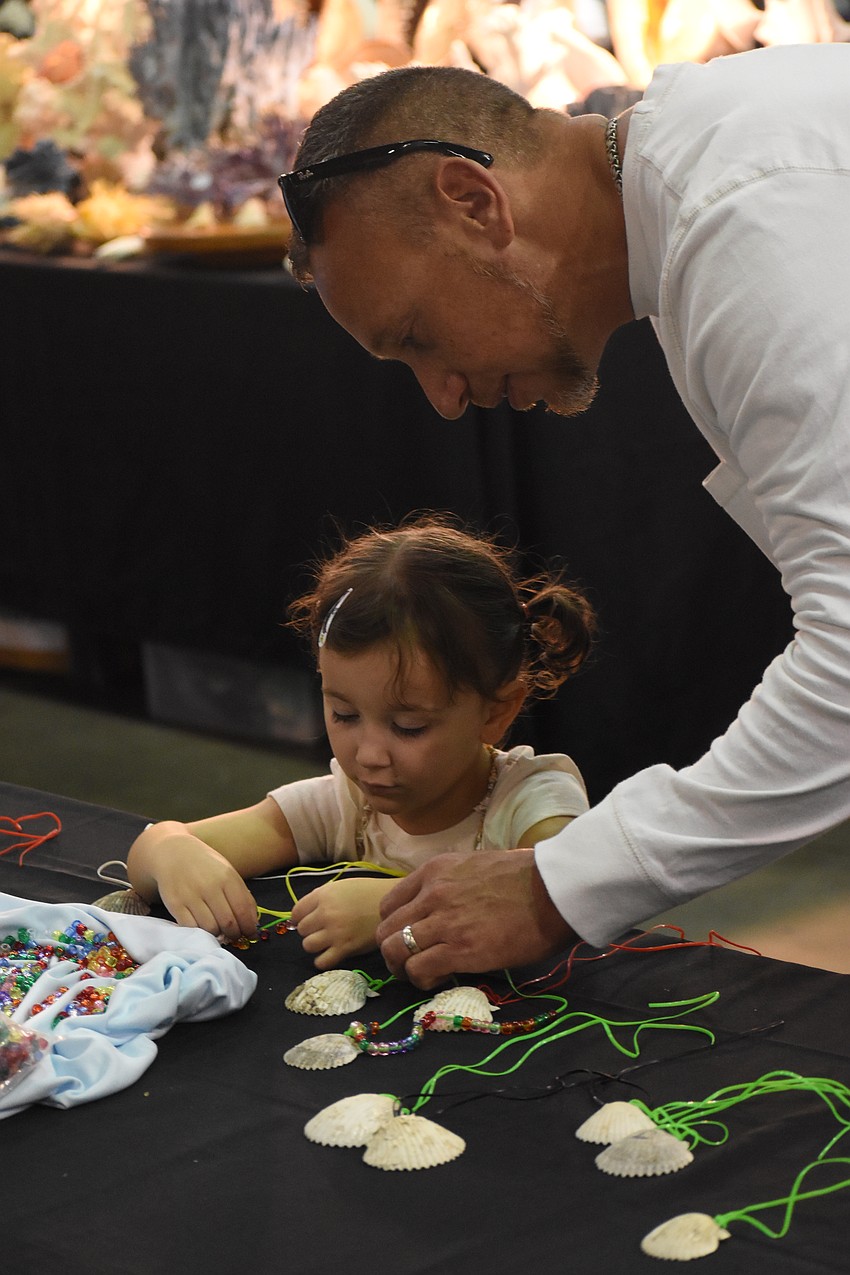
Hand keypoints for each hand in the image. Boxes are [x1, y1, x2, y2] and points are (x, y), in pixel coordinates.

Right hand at [129, 826, 259, 940]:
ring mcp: (191, 896)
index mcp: (227, 877)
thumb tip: (253, 921)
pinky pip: (191, 927)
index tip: (250, 933)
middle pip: (228, 922)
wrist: (173, 851)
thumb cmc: (204, 864)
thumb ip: (241, 894)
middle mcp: (210, 887)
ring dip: (218, 935)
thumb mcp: (227, 871)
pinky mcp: (175, 905)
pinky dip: (200, 932)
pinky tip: (203, 929)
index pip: (243, 910)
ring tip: (219, 932)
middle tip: (235, 936)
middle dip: (235, 934)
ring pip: (210, 928)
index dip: (248, 926)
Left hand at [291, 877, 395, 969]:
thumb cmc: (368, 893)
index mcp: (324, 895)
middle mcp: (326, 914)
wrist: (395, 905)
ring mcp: (335, 932)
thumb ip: (321, 898)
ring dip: (315, 945)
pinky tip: (331, 954)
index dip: (299, 918)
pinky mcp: (346, 949)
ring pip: (308, 946)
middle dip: (310, 930)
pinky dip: (323, 960)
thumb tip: (302, 915)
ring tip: (326, 942)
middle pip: (302, 930)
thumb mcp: (341, 886)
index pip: (296, 912)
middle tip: (322, 930)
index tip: (307, 921)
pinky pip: (322, 962)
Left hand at [374, 849, 576, 988]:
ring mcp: (444, 922)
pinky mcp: (460, 951)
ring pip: (395, 951)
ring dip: (403, 969)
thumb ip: (452, 885)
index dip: (393, 926)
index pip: (390, 903)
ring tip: (420, 976)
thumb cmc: (526, 878)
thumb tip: (447, 908)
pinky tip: (438, 980)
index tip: (407, 938)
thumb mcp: (475, 868)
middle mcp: (432, 894)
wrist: (554, 890)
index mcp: (435, 871)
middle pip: (385, 930)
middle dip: (392, 952)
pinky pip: (419, 970)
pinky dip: (422, 980)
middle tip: (409, 964)